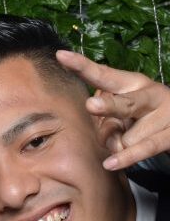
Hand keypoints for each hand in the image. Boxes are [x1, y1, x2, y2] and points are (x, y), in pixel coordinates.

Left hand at [57, 49, 169, 169]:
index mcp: (134, 83)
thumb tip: (99, 129)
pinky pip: (144, 149)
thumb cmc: (143, 118)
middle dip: (109, 106)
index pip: (104, 75)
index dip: (83, 66)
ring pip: (128, 137)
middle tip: (91, 106)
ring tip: (126, 141)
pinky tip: (110, 163)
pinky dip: (126, 157)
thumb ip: (106, 117)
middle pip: (125, 104)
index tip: (61, 56)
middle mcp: (151, 95)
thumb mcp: (123, 111)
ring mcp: (165, 114)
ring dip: (119, 146)